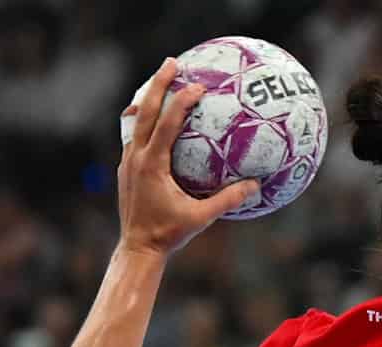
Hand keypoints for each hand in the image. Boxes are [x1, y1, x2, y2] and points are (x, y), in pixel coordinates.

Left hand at [116, 57, 260, 255]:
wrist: (137, 248)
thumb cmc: (169, 235)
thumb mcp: (201, 218)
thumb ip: (227, 200)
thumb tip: (255, 185)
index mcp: (152, 165)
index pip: (167, 123)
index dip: (182, 102)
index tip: (198, 86)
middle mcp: (136, 157)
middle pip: (144, 110)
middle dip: (158, 83)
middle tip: (173, 62)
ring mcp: (127, 161)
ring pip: (135, 120)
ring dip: (149, 98)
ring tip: (162, 80)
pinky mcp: (126, 168)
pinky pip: (135, 135)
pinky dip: (145, 120)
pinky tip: (157, 116)